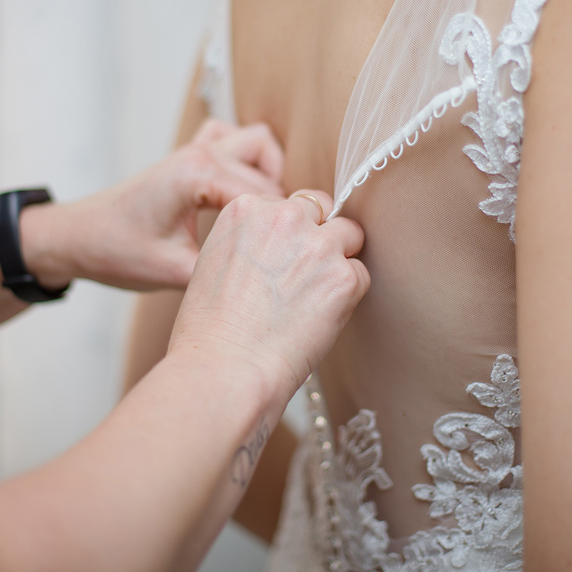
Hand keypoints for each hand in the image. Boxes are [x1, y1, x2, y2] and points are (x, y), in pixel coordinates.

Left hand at [21, 121, 284, 290]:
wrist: (78, 238)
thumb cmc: (117, 252)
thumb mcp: (174, 271)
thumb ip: (225, 270)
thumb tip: (271, 279)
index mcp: (199, 174)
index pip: (266, 197)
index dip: (287, 228)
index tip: (299, 256)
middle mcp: (201, 153)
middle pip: (269, 172)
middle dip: (283, 207)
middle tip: (287, 246)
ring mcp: (196, 149)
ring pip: (258, 144)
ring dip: (271, 173)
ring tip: (268, 217)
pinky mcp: (190, 155)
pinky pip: (233, 140)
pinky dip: (247, 159)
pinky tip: (245, 194)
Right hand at [167, 189, 369, 396]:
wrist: (225, 366)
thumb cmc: (211, 328)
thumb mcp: (215, 260)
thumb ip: (251, 239)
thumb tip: (283, 244)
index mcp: (247, 208)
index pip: (290, 205)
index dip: (290, 234)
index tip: (281, 261)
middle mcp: (284, 217)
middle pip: (323, 211)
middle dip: (319, 237)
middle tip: (304, 276)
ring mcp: (318, 245)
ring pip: (350, 236)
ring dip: (338, 262)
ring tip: (313, 298)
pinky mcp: (343, 277)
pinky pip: (360, 275)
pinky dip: (347, 296)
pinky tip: (319, 318)